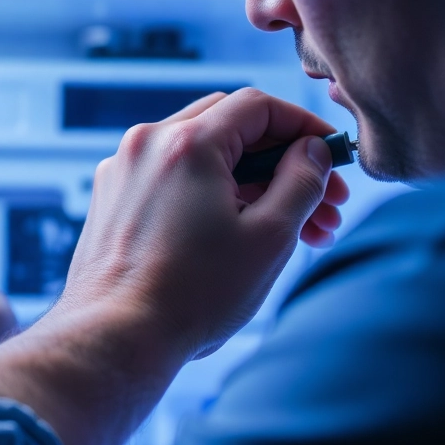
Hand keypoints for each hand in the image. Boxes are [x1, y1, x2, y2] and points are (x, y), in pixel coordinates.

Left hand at [54, 88, 348, 360]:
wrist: (114, 338)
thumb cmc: (192, 295)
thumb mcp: (270, 237)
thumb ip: (302, 181)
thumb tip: (312, 151)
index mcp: (188, 142)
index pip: (259, 105)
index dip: (305, 127)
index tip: (333, 158)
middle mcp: (148, 144)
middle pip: (230, 126)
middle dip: (283, 161)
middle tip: (323, 203)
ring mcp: (124, 170)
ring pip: (202, 155)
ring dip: (250, 183)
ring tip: (290, 231)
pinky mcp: (111, 198)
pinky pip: (171, 178)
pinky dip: (209, 194)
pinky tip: (236, 236)